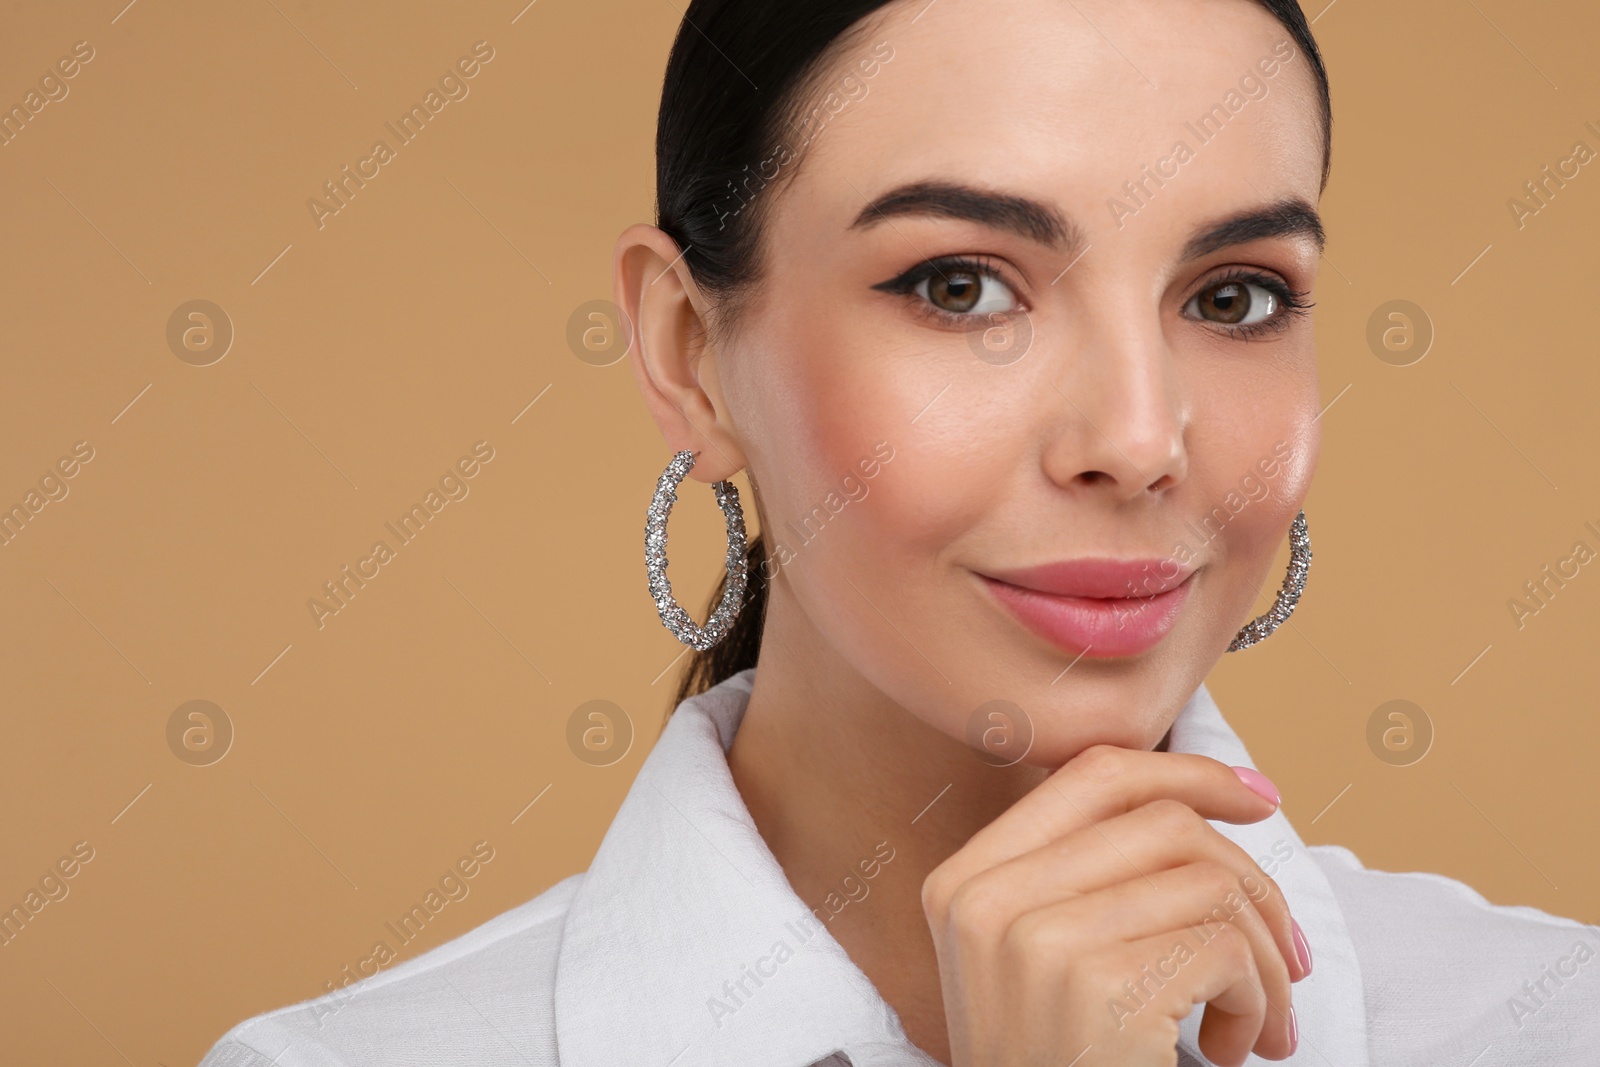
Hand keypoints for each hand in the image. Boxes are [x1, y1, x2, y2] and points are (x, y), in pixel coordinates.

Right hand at [921, 745, 1307, 1065]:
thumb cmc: (1062, 1066)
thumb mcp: (1042, 961)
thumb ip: (1093, 877)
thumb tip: (1232, 794)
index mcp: (966, 881)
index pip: (1090, 774)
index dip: (1187, 771)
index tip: (1258, 800)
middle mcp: (988, 899)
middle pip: (1165, 822)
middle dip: (1253, 884)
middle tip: (1288, 956)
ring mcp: (1037, 940)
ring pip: (1209, 882)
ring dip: (1266, 957)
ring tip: (1260, 1021)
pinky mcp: (1099, 987)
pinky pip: (1225, 947)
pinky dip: (1257, 999)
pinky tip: (1230, 1048)